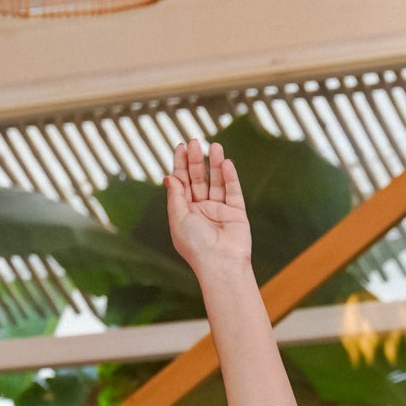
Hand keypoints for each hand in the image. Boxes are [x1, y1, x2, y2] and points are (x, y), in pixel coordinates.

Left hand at [165, 138, 252, 282]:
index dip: (181, 165)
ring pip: (216, 182)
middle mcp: (201, 210)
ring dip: (214, 164)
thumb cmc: (196, 246)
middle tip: (194, 142)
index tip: (180, 147)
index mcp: (185, 213)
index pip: (182, 184)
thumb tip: (169, 177)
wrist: (220, 264)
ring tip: (214, 146)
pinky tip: (226, 162)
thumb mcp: (179, 219)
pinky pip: (233, 191)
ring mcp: (219, 211)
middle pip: (198, 179)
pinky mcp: (236, 213)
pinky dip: (230, 177)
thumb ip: (175, 196)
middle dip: (196, 161)